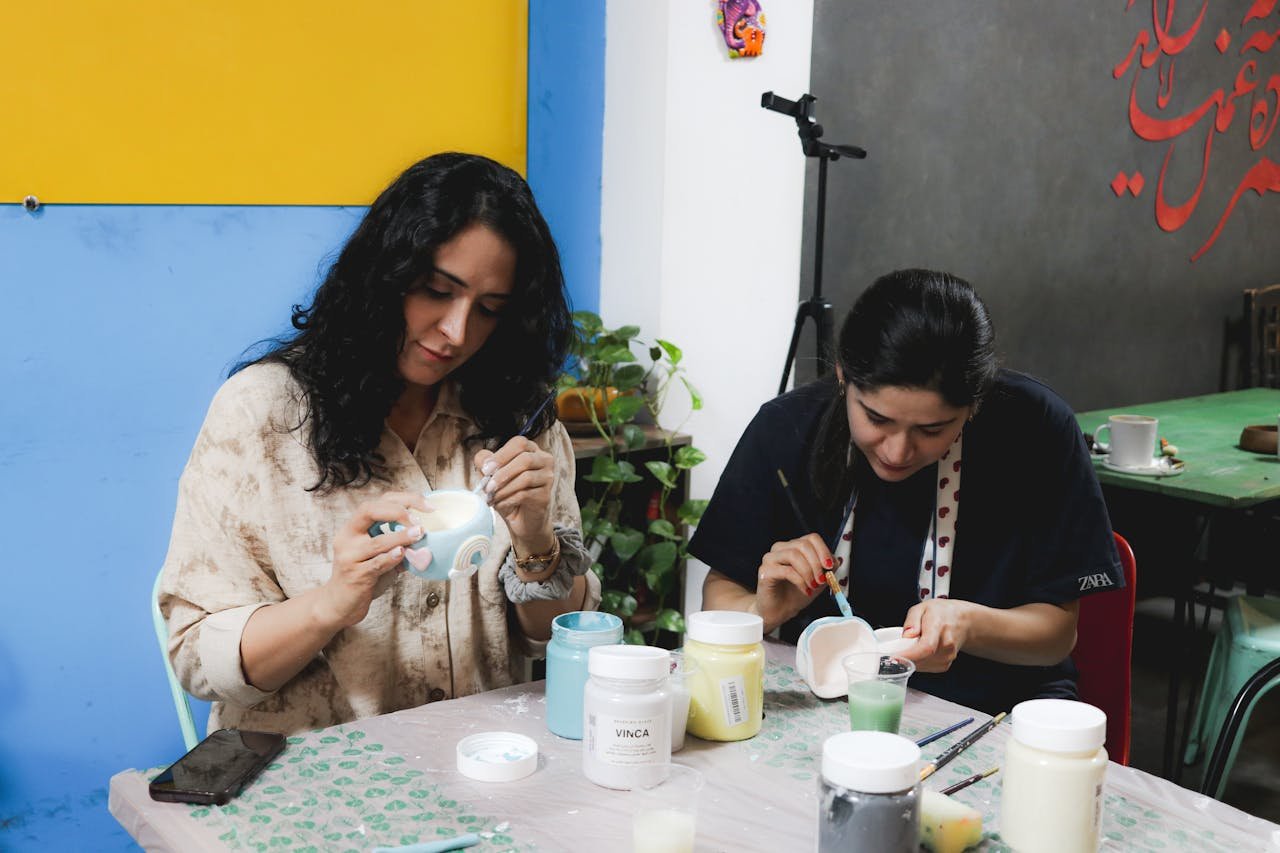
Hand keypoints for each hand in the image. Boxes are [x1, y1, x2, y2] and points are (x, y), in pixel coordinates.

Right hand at [316, 491, 427, 629]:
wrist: (340, 604)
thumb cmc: (364, 576)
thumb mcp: (381, 555)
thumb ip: (399, 544)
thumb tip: (428, 538)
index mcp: (353, 527)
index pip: (377, 502)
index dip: (403, 499)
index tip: (427, 506)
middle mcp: (347, 537)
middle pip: (369, 511)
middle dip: (398, 511)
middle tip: (419, 520)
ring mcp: (348, 556)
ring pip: (376, 541)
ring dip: (400, 536)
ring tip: (418, 533)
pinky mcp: (354, 575)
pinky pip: (376, 564)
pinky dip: (391, 557)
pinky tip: (402, 553)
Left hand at [474, 437, 554, 553]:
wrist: (521, 520)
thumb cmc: (508, 493)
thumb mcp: (493, 476)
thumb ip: (485, 463)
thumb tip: (483, 459)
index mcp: (531, 450)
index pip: (520, 443)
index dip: (501, 454)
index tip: (486, 468)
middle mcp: (544, 460)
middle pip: (525, 459)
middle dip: (502, 473)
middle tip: (487, 486)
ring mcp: (548, 478)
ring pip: (525, 478)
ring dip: (504, 489)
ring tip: (492, 497)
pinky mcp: (545, 495)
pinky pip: (526, 494)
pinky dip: (508, 499)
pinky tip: (500, 504)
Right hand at [754, 533, 832, 630]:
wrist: (779, 611)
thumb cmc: (795, 594)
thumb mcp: (817, 580)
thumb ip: (826, 569)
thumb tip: (835, 561)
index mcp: (793, 547)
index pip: (811, 538)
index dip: (823, 550)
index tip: (830, 566)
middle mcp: (780, 549)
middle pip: (803, 545)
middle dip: (816, 563)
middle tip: (822, 580)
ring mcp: (770, 558)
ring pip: (793, 555)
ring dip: (808, 572)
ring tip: (813, 586)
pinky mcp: (765, 571)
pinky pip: (786, 570)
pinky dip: (800, 581)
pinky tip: (805, 590)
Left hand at [898, 598, 972, 672]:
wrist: (961, 621)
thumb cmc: (941, 613)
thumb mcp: (922, 608)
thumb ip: (912, 621)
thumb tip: (906, 636)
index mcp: (938, 627)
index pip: (926, 647)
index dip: (909, 655)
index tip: (894, 657)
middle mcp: (946, 644)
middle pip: (922, 659)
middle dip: (905, 656)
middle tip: (898, 648)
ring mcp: (948, 656)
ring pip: (922, 666)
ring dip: (911, 659)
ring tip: (912, 645)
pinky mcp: (945, 665)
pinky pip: (925, 668)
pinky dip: (918, 662)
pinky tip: (919, 651)